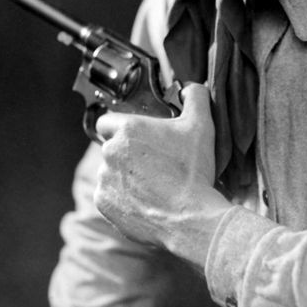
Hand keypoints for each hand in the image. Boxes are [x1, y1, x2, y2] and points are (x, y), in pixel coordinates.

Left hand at [94, 83, 231, 268]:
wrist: (190, 218)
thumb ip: (195, 97)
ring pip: (110, 173)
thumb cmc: (193, 170)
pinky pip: (109, 196)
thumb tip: (189, 88)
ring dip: (124, 176)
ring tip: (151, 185)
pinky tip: (144, 200)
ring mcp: (104, 179)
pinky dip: (122, 198)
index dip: (120, 127)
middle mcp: (110, 151)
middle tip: (153, 163)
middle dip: (127, 154)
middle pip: (111, 147)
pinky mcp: (104, 204)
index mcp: (128, 129)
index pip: (106, 121)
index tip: (136, 138)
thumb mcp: (202, 126)